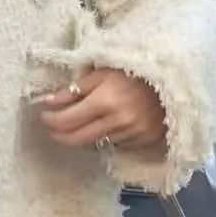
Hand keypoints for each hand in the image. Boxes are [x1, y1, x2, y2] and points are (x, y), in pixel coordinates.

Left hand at [36, 68, 165, 153]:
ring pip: (95, 144)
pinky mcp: (144, 142)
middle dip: (59, 134)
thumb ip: (75, 89)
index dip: (51, 120)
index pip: (67, 120)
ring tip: (75, 125)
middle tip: (51, 128)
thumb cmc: (132, 71)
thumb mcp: (100, 72)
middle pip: (77, 139)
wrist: (172, 79)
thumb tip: (49, 102)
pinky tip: (100, 127)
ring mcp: (132, 134)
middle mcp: (117, 121)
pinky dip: (103, 138)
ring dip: (81, 136)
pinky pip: (114, 145)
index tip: (43, 115)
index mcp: (104, 101)